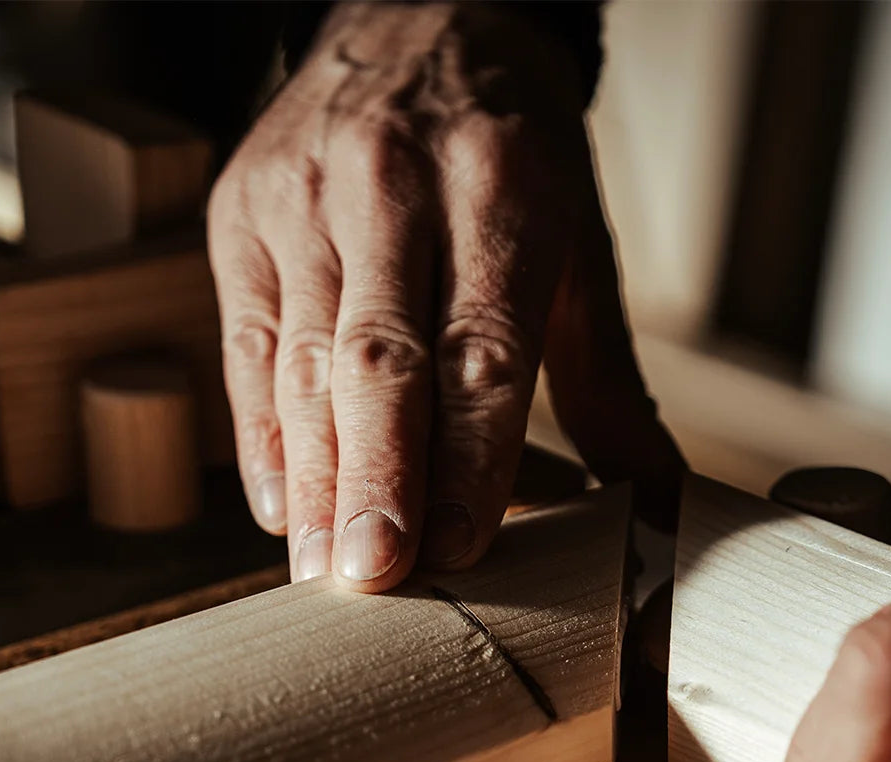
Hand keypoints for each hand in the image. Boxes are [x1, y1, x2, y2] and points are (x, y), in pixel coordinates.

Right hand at [208, 1, 683, 589]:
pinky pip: (246, 344)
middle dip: (376, 480)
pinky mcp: (240, 217)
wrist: (415, 19)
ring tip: (321, 570)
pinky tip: (281, 507)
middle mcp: (392, 187)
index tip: (460, 547)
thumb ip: (603, 380)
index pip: (482, 346)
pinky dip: (262, 435)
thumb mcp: (579, 243)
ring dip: (315, 479)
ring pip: (303, 363)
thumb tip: (650, 500)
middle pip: (381, 361)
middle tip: (373, 576)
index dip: (469, 455)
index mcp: (500, 189)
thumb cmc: (508, 150)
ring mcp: (303, 199)